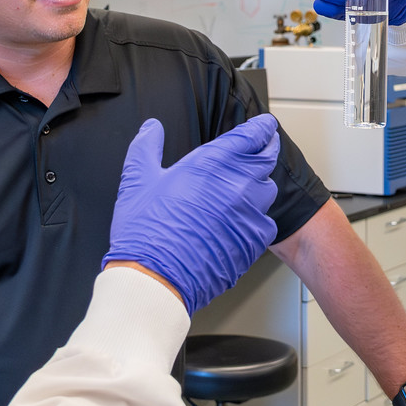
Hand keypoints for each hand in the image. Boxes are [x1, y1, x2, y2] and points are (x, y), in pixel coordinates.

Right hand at [103, 117, 279, 313]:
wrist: (155, 279)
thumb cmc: (146, 231)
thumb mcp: (138, 179)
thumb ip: (147, 146)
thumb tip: (151, 128)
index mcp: (213, 163)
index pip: (252, 135)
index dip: (261, 128)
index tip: (264, 126)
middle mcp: (238, 185)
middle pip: (267, 159)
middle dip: (265, 150)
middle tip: (259, 149)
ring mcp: (249, 215)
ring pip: (266, 192)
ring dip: (257, 186)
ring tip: (240, 190)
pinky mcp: (253, 242)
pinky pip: (264, 224)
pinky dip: (254, 220)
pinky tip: (236, 223)